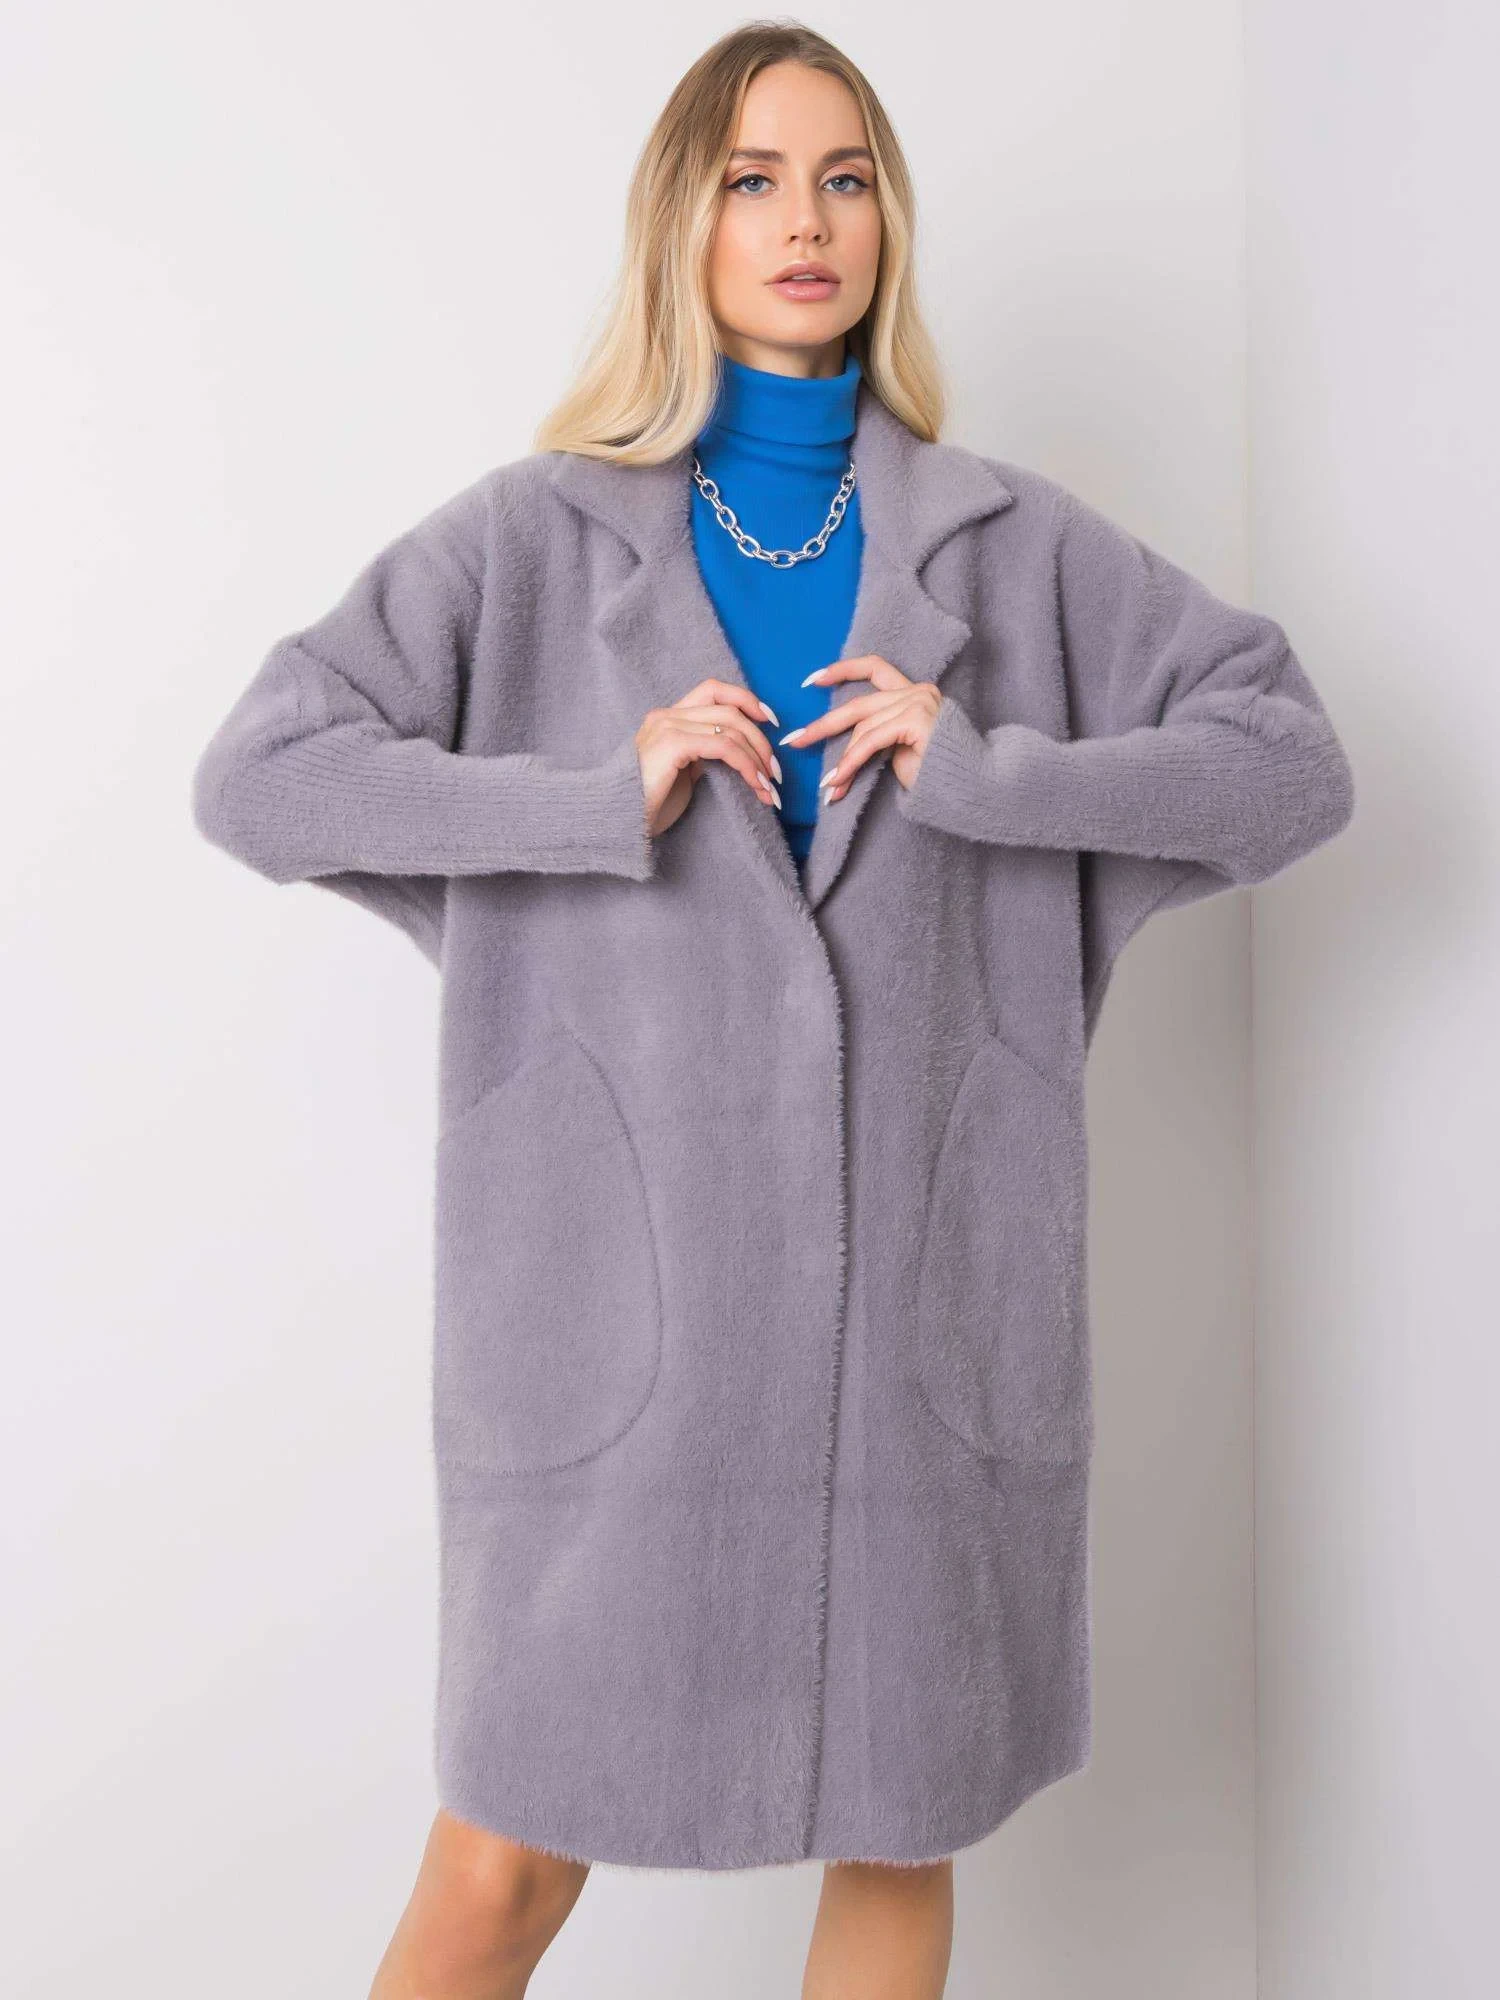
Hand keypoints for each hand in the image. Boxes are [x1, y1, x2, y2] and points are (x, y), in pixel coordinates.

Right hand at [634, 679, 782, 836]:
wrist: (619, 822)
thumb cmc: (648, 805)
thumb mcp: (682, 772)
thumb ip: (702, 753)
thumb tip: (736, 751)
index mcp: (668, 717)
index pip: (713, 690)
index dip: (745, 699)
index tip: (769, 721)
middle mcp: (666, 715)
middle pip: (729, 709)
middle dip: (760, 739)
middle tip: (776, 771)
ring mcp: (668, 727)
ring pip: (731, 728)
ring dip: (758, 757)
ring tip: (769, 785)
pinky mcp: (673, 744)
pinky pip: (724, 746)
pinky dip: (746, 765)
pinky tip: (756, 785)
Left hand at [777, 656, 940, 800]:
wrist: (971, 786)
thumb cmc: (936, 773)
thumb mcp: (897, 748)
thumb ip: (875, 734)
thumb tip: (840, 749)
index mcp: (913, 692)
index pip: (875, 667)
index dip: (843, 669)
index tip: (813, 679)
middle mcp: (917, 691)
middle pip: (859, 705)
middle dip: (824, 725)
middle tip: (795, 741)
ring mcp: (919, 702)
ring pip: (863, 728)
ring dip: (842, 760)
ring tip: (828, 785)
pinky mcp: (917, 719)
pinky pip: (872, 741)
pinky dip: (852, 762)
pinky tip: (839, 781)